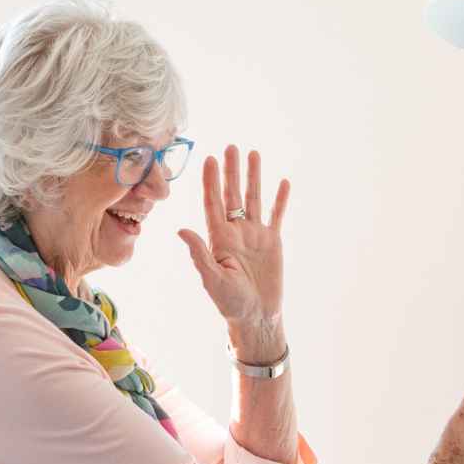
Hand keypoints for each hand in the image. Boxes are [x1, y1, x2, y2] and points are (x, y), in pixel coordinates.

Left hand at [177, 145, 289, 339]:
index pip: (213, 203)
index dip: (211, 181)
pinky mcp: (272, 242)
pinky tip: (282, 183)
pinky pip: (276, 216)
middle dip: (231, 171)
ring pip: (254, 199)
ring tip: (253, 154)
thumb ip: (199, 254)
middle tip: (230, 147)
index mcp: (219, 238)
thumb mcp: (212, 280)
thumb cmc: (230, 303)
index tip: (209, 159)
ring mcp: (254, 235)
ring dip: (254, 177)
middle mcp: (236, 232)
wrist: (257, 316)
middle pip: (233, 195)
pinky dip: (280, 200)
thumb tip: (182, 230)